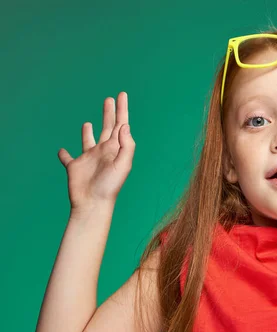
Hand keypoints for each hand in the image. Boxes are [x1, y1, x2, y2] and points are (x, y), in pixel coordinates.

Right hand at [58, 92, 135, 214]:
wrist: (93, 204)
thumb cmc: (109, 187)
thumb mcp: (123, 164)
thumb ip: (126, 145)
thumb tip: (124, 126)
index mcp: (116, 149)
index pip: (120, 125)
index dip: (122, 110)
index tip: (121, 94)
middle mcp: (103, 151)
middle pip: (107, 127)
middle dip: (109, 113)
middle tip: (110, 99)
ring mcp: (88, 159)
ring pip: (88, 140)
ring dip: (88, 132)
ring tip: (88, 123)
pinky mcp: (75, 167)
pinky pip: (67, 158)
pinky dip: (63, 154)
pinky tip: (61, 151)